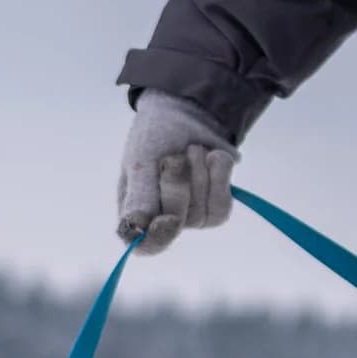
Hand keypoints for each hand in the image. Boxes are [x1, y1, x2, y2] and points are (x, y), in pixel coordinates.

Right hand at [117, 90, 238, 255]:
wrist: (190, 111)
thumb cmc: (155, 136)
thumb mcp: (142, 160)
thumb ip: (140, 196)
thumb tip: (135, 228)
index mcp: (135, 213)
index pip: (145, 246)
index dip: (159, 237)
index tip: (170, 218)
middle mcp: (161, 222)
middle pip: (178, 223)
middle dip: (179, 183)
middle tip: (175, 156)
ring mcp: (190, 218)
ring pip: (202, 213)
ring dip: (199, 173)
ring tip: (192, 150)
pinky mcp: (214, 209)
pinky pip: (222, 206)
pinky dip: (219, 176)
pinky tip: (213, 157)